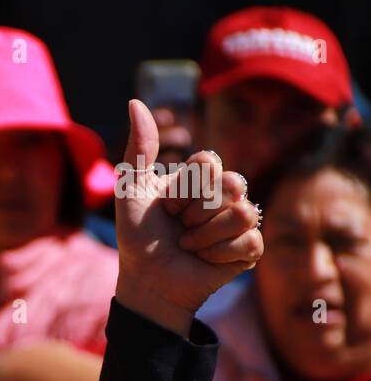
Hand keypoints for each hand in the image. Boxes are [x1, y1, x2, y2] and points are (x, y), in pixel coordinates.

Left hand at [114, 99, 263, 334]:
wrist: (145, 278)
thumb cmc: (136, 234)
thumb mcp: (130, 189)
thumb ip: (139, 148)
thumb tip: (135, 102)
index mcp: (203, 178)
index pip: (211, 161)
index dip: (185, 187)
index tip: (166, 206)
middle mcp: (226, 196)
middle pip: (233, 184)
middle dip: (196, 211)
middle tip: (178, 226)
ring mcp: (241, 223)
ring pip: (243, 212)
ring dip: (204, 234)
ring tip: (188, 244)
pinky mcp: (250, 250)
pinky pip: (248, 241)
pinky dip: (216, 254)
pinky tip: (203, 259)